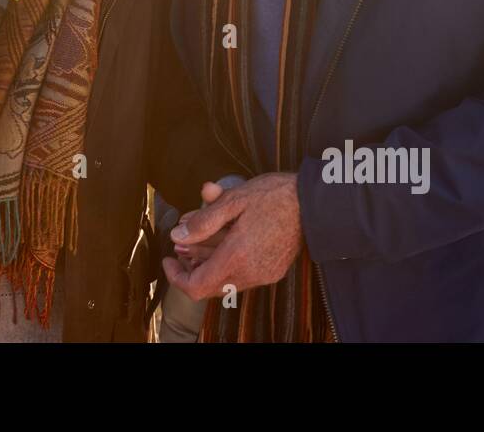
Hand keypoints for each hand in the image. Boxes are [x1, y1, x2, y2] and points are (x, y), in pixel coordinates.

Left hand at [161, 172, 301, 300]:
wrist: (314, 203)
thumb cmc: (274, 196)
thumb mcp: (233, 200)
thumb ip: (203, 221)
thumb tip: (178, 235)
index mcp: (237, 257)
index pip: (197, 286)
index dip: (176, 277)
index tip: (168, 259)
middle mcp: (251, 273)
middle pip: (209, 286)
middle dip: (190, 266)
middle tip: (181, 244)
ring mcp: (264, 275)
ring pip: (225, 281)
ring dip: (208, 262)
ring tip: (198, 236)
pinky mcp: (273, 271)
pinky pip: (241, 276)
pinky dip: (226, 262)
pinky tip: (223, 240)